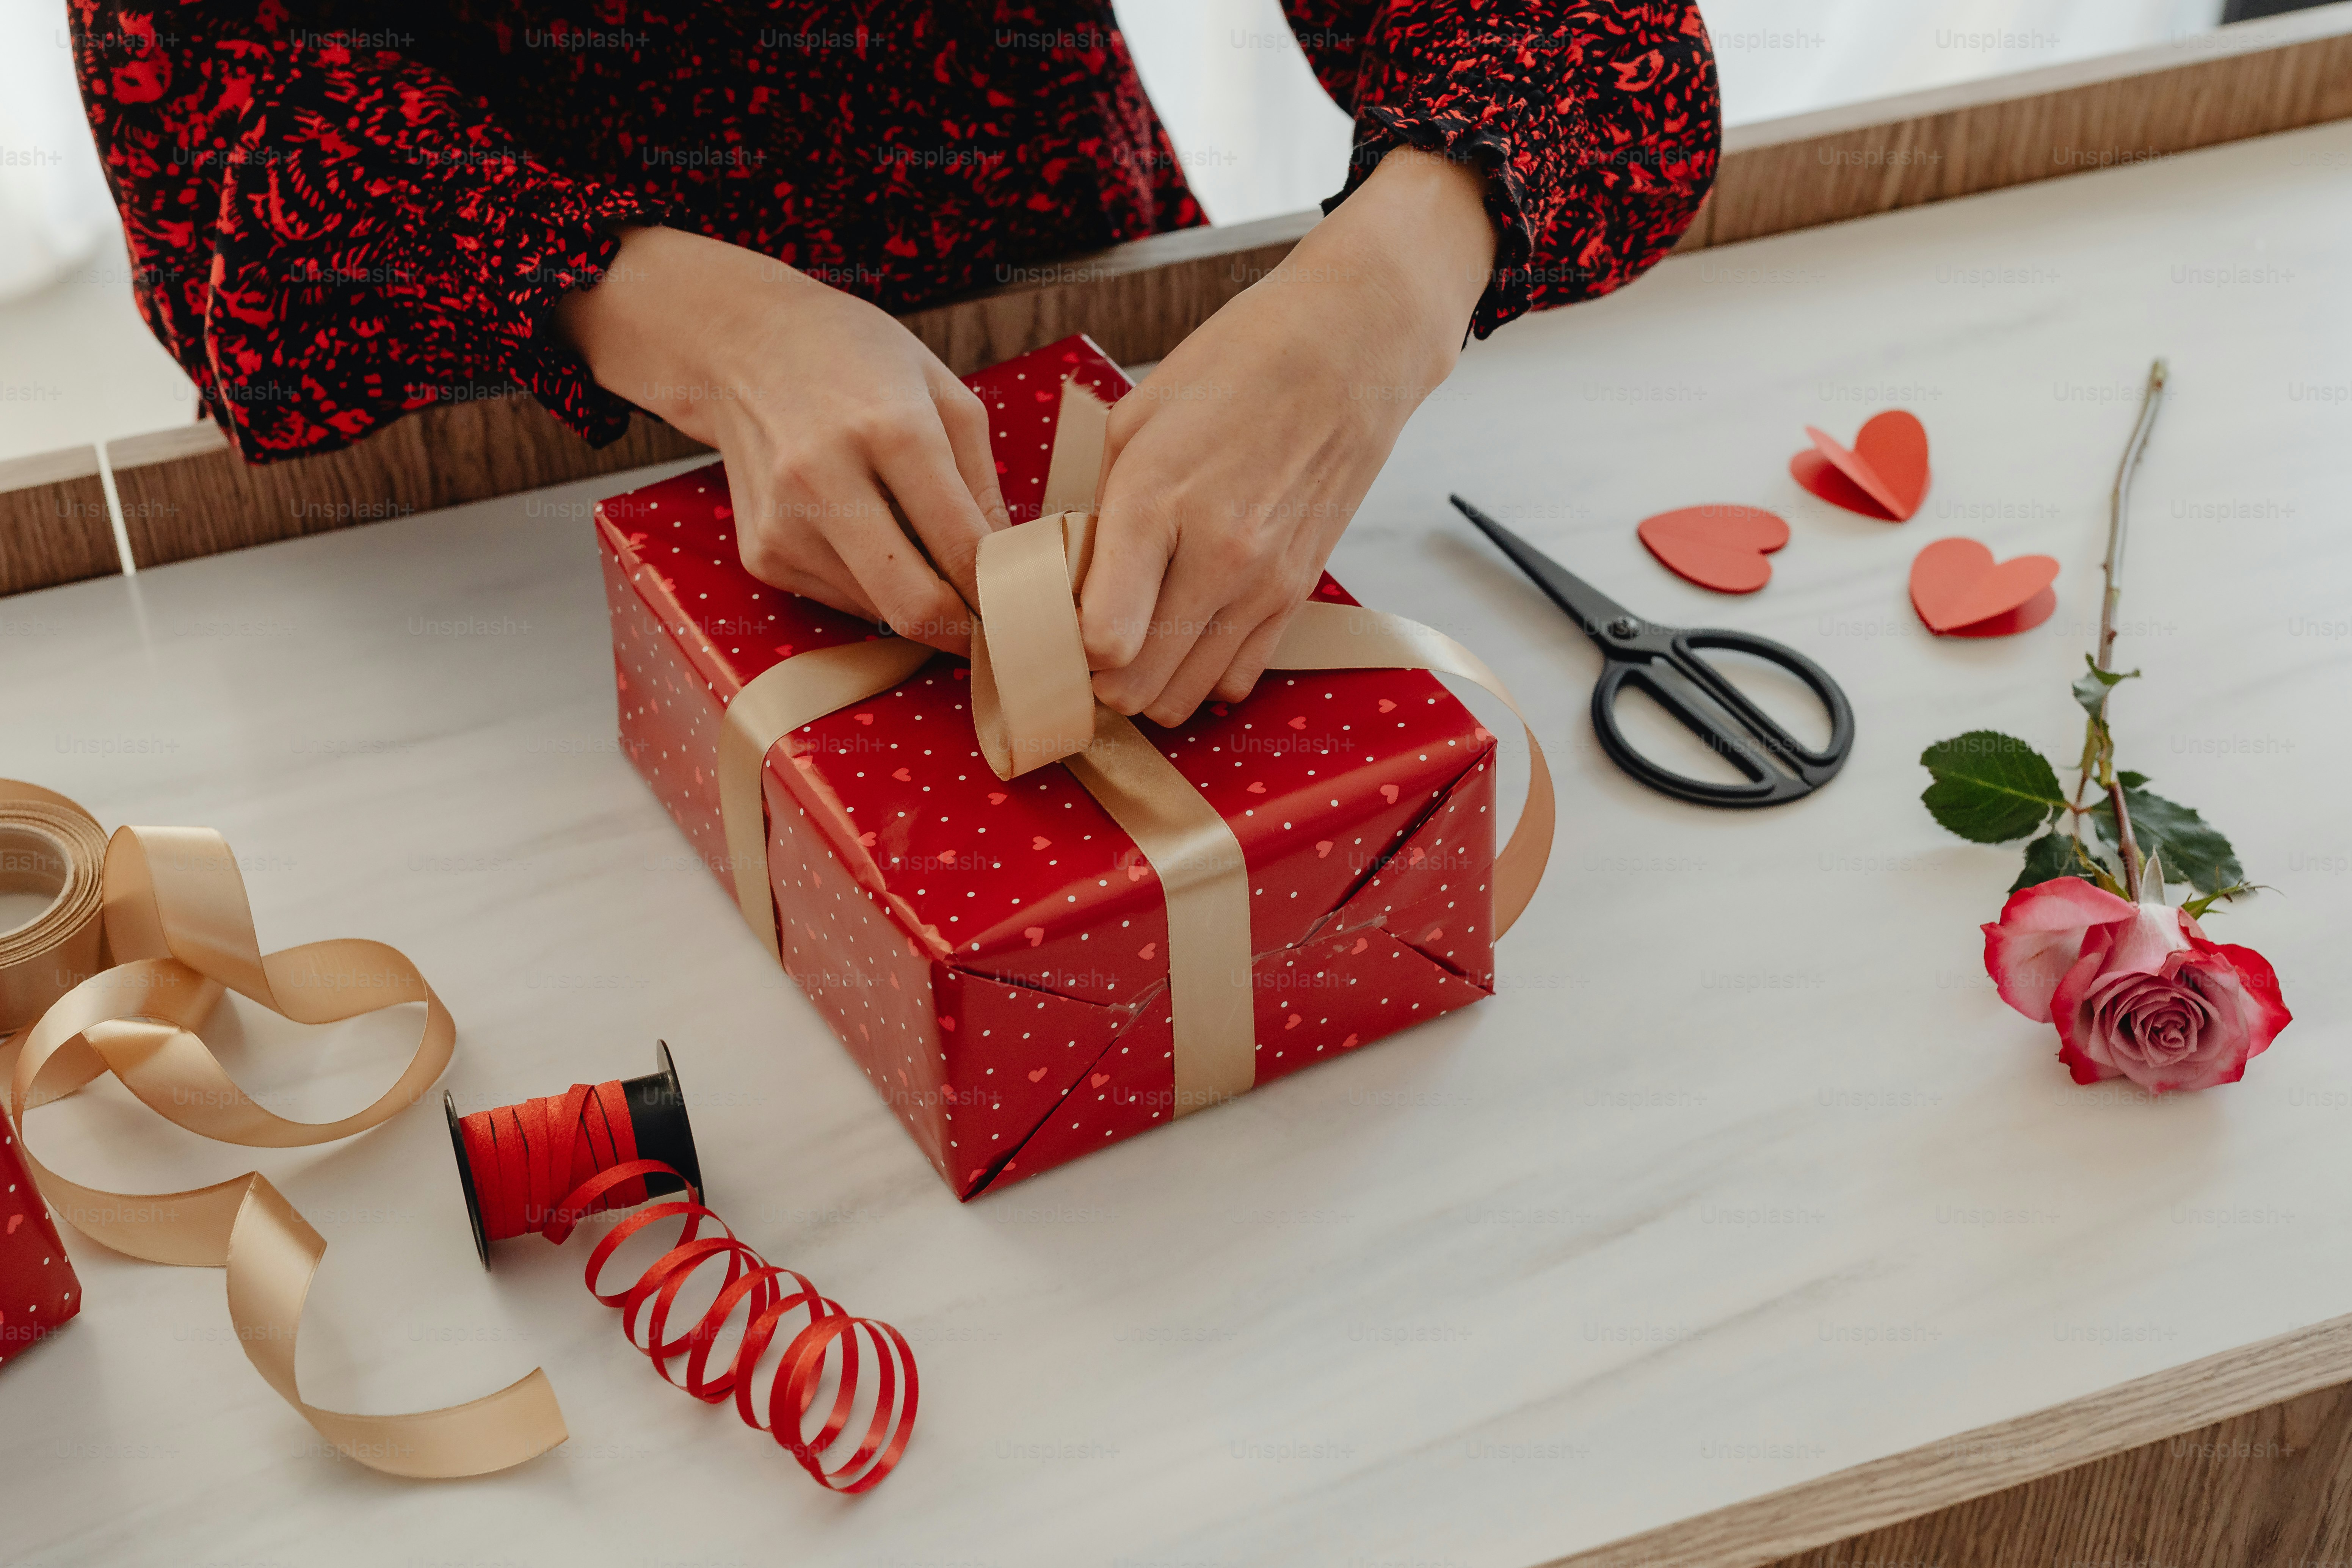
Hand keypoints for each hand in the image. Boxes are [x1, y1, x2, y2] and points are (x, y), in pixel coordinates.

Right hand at [557, 226, 1005, 654]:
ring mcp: (784, 524)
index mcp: (891, 431)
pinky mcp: (761, 554)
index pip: (961, 551)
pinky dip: (872, 585)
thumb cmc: (858, 359)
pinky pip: (841, 600)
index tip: (1027, 606)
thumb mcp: (945, 394)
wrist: (743, 343)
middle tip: (993, 624)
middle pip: (914, 607)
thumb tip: (1012, 568)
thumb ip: (984, 485)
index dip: (1004, 594)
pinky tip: (867, 533)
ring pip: (880, 612)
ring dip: (916, 597)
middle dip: (964, 631)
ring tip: (920, 546)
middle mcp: (825, 481)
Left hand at [1080, 148, 1498, 724]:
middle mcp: (1218, 554)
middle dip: (1101, 683)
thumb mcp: (1136, 420)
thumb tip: (1078, 583)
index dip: (1068, 647)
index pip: (1105, 637)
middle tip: (1086, 648)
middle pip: (1142, 686)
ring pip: (1190, 696)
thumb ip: (1102, 510)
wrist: (1350, 348)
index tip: (1059, 625)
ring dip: (1151, 686)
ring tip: (1136, 646)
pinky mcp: (1299, 591)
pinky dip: (1204, 674)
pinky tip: (1189, 636)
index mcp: (1157, 500)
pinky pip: (1240, 677)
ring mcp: (1266, 581)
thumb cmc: (1236, 367)